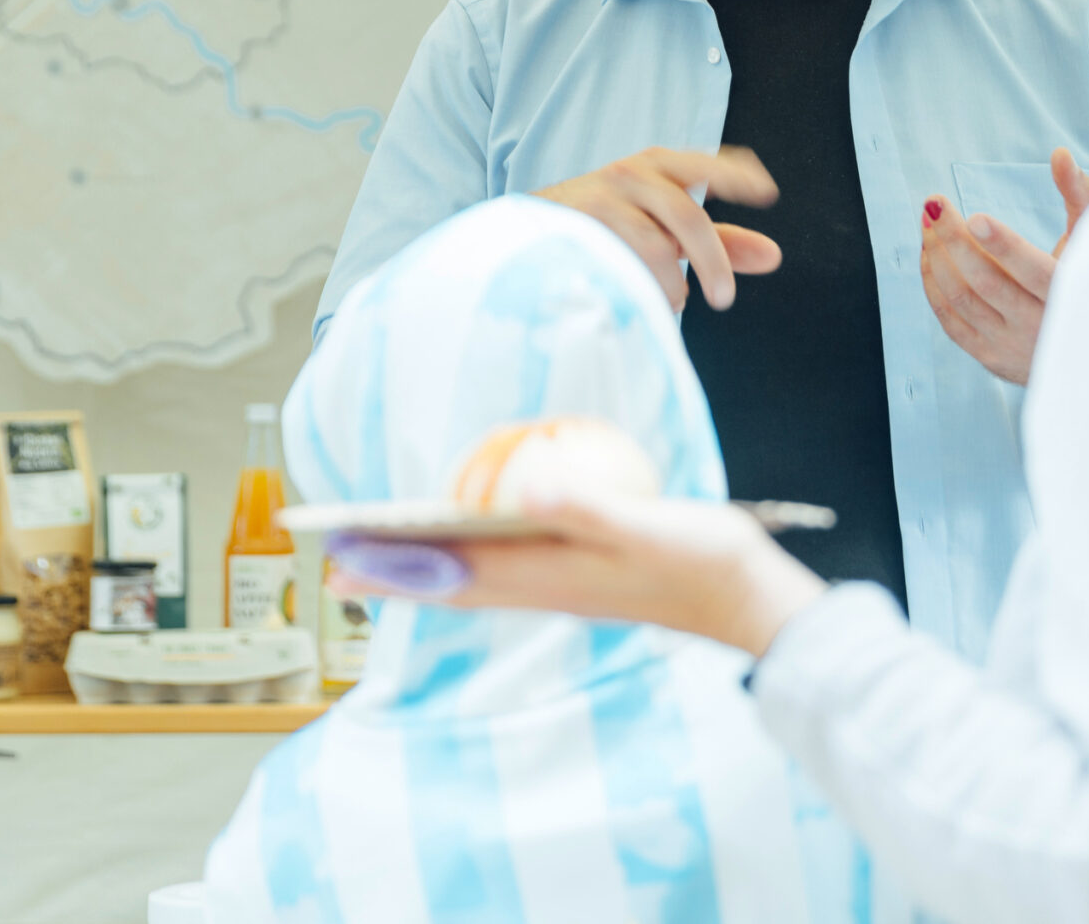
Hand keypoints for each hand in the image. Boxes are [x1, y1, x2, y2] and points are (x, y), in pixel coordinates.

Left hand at [327, 493, 827, 657]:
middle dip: (396, 574)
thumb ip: (587, 506)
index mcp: (549, 577)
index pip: (452, 573)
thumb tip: (524, 487)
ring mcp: (567, 589)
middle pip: (453, 584)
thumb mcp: (646, 524)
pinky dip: (480, 560)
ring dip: (430, 570)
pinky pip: (513, 572)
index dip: (394, 566)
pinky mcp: (587, 581)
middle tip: (338, 564)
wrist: (749, 601)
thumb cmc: (701, 559)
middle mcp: (547, 589)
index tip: (339, 559)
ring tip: (393, 556)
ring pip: (479, 582)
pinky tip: (488, 540)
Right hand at [535, 146, 780, 311]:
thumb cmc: (617, 225)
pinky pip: (619, 265)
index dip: (735, 176)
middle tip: (724, 298)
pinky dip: (639, 287)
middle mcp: (631, 174)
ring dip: (670, 284)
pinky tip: (638, 296)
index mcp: (659, 165)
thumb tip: (774, 256)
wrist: (535, 230)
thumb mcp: (668, 225)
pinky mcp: (576, 229)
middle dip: (711, 259)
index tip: (764, 192)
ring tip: (670, 300)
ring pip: (653, 246)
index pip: (703, 164)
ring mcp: (601, 199)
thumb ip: (721, 239)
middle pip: (685, 215)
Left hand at [919, 147, 1088, 385]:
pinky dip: (934, 284)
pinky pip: (950, 320)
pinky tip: (929, 253)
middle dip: (954, 240)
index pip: (1033, 272)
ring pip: (962, 300)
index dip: (1003, 245)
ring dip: (938, 257)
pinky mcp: (990, 356)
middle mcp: (1040, 326)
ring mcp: (1011, 344)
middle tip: (935, 203)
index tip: (975, 216)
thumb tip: (1058, 153)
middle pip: (985, 283)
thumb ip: (1079, 194)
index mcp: (1070, 296)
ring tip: (928, 221)